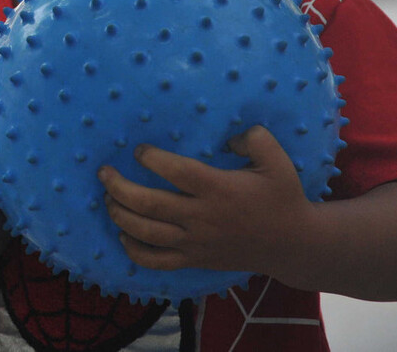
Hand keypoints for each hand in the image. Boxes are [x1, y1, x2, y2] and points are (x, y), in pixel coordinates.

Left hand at [99, 125, 312, 274]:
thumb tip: (226, 136)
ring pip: (147, 233)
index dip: (152, 159)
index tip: (138, 150)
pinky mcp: (195, 260)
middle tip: (103, 172)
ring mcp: (196, 242)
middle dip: (119, 187)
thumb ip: (253, 138)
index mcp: (218, 189)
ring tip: (106, 198)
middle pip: (149, 204)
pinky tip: (123, 235)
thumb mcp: (277, 160)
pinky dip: (134, 251)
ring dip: (119, 215)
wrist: (293, 245)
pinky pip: (157, 261)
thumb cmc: (283, 197)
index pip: (176, 172)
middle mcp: (202, 217)